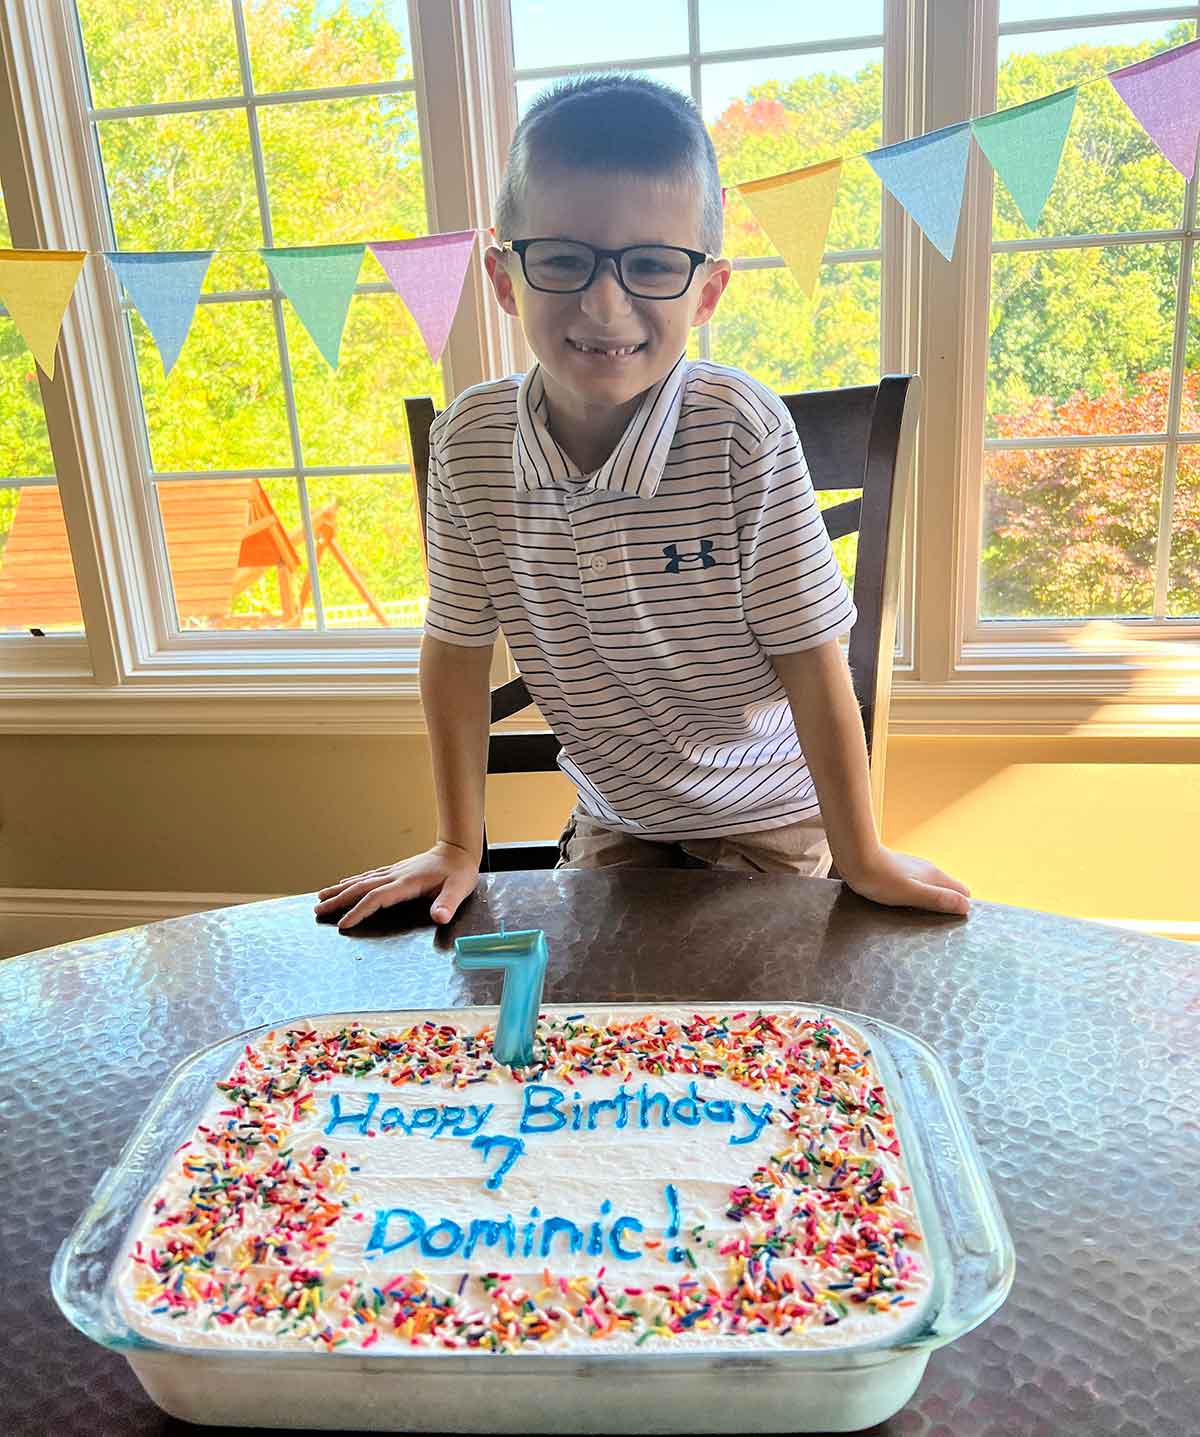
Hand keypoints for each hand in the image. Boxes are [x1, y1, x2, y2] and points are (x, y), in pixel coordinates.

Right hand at [313, 841, 479, 929]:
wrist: (458, 849)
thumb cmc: (459, 872)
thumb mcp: (458, 889)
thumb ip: (447, 904)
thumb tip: (439, 917)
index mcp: (407, 883)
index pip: (376, 898)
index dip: (359, 911)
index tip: (343, 923)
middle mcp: (395, 875)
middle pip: (360, 888)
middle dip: (338, 900)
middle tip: (318, 910)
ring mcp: (393, 871)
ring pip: (361, 880)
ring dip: (340, 889)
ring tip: (320, 897)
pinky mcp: (395, 870)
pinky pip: (368, 876)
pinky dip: (352, 881)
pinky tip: (343, 884)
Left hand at [839, 846, 970, 916]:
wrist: (855, 858)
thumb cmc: (881, 879)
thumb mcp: (912, 894)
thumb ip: (938, 899)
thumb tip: (966, 906)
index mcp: (935, 876)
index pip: (962, 891)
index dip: (962, 907)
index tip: (953, 924)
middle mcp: (927, 870)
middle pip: (948, 890)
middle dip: (947, 905)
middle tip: (935, 924)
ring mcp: (913, 869)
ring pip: (931, 887)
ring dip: (930, 901)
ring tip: (917, 917)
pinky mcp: (899, 871)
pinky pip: (915, 886)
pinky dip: (915, 896)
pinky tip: (902, 904)